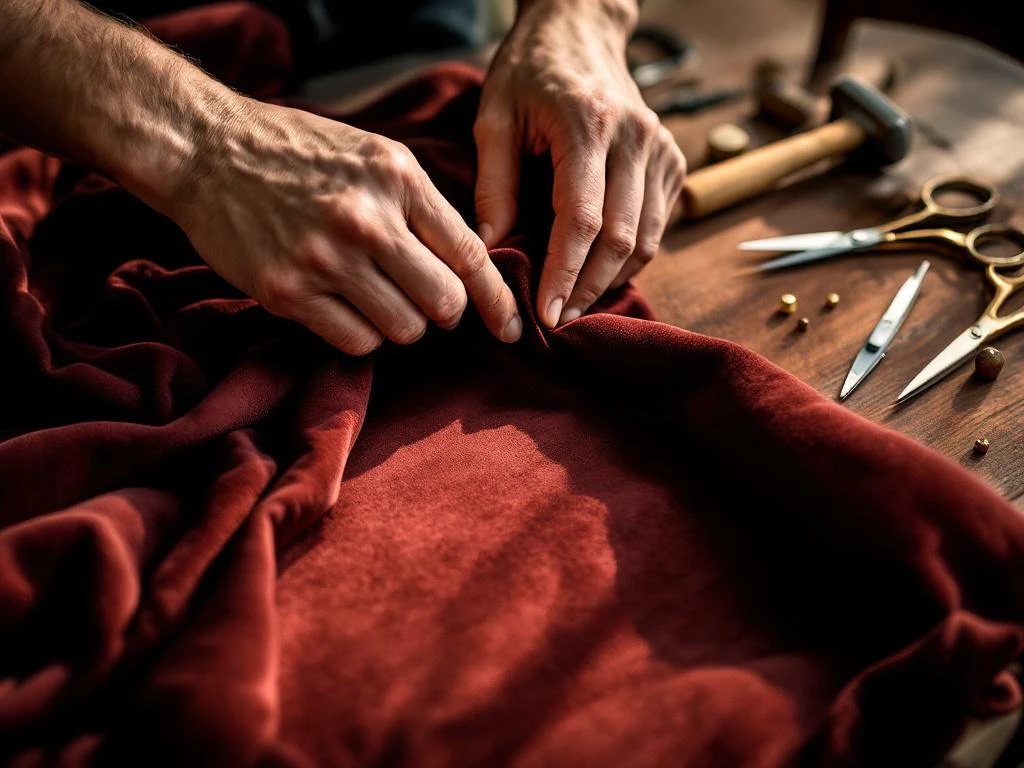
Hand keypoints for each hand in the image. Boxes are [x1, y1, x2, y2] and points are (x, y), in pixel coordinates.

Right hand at [164, 100, 521, 354]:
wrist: (207, 150)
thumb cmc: (301, 154)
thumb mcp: (375, 157)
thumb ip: (423, 207)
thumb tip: (471, 267)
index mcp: (397, 177)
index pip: (469, 253)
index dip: (495, 298)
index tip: (509, 326)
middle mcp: (366, 218)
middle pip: (443, 302)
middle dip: (444, 313)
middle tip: (427, 304)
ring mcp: (325, 258)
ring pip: (403, 330)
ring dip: (400, 325)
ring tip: (375, 297)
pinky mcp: (287, 292)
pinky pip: (356, 343)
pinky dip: (361, 336)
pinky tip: (344, 308)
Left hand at [475, 0, 685, 327]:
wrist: (580, 29)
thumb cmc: (530, 72)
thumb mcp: (494, 118)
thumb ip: (494, 186)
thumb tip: (489, 250)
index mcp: (587, 124)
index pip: (583, 219)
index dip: (564, 274)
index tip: (547, 314)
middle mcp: (635, 137)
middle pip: (622, 238)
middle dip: (588, 288)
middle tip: (558, 320)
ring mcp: (661, 149)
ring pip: (646, 240)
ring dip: (611, 280)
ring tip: (575, 303)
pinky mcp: (672, 161)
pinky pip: (658, 227)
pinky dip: (630, 258)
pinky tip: (598, 273)